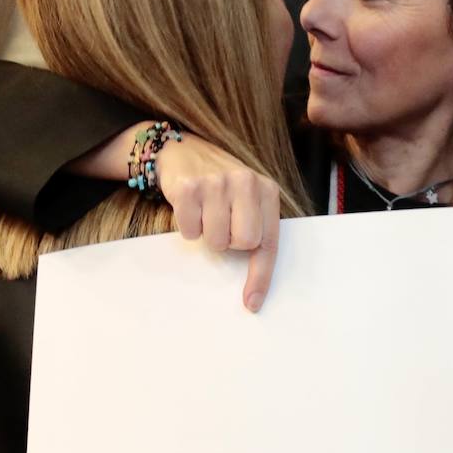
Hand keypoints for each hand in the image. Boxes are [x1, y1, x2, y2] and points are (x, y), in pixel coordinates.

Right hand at [154, 136, 280, 312]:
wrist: (183, 150)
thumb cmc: (220, 184)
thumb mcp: (247, 198)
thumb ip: (256, 228)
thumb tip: (254, 287)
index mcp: (266, 189)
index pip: (269, 241)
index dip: (261, 275)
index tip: (252, 302)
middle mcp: (245, 182)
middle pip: (244, 243)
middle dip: (230, 242)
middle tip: (223, 223)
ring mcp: (216, 183)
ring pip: (216, 240)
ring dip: (208, 234)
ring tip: (206, 211)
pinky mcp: (189, 188)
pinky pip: (191, 232)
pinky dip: (189, 227)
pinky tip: (191, 207)